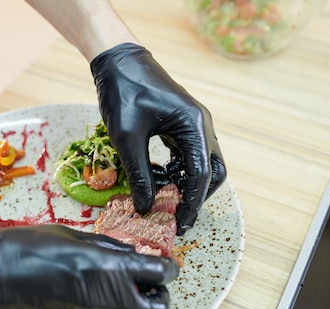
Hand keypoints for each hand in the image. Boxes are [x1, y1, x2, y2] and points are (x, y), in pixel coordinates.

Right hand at [0, 225, 178, 308]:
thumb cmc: (27, 248)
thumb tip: (131, 253)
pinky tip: (96, 299)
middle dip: (159, 296)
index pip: (160, 274)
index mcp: (111, 268)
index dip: (167, 268)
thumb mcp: (72, 236)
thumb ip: (108, 247)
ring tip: (123, 291)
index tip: (164, 265)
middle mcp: (109, 300)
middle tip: (149, 283)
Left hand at [90, 43, 226, 234]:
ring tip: (163, 199)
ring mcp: (193, 124)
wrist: (118, 62)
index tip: (181, 225)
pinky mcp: (181, 124)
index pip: (201, 174)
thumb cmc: (123, 94)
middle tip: (176, 216)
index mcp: (193, 126)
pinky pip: (188, 154)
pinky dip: (178, 170)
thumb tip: (145, 207)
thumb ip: (140, 174)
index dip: (192, 203)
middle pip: (212, 170)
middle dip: (195, 196)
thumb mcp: (127, 138)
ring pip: (201, 163)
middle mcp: (201, 125)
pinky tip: (159, 179)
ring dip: (186, 184)